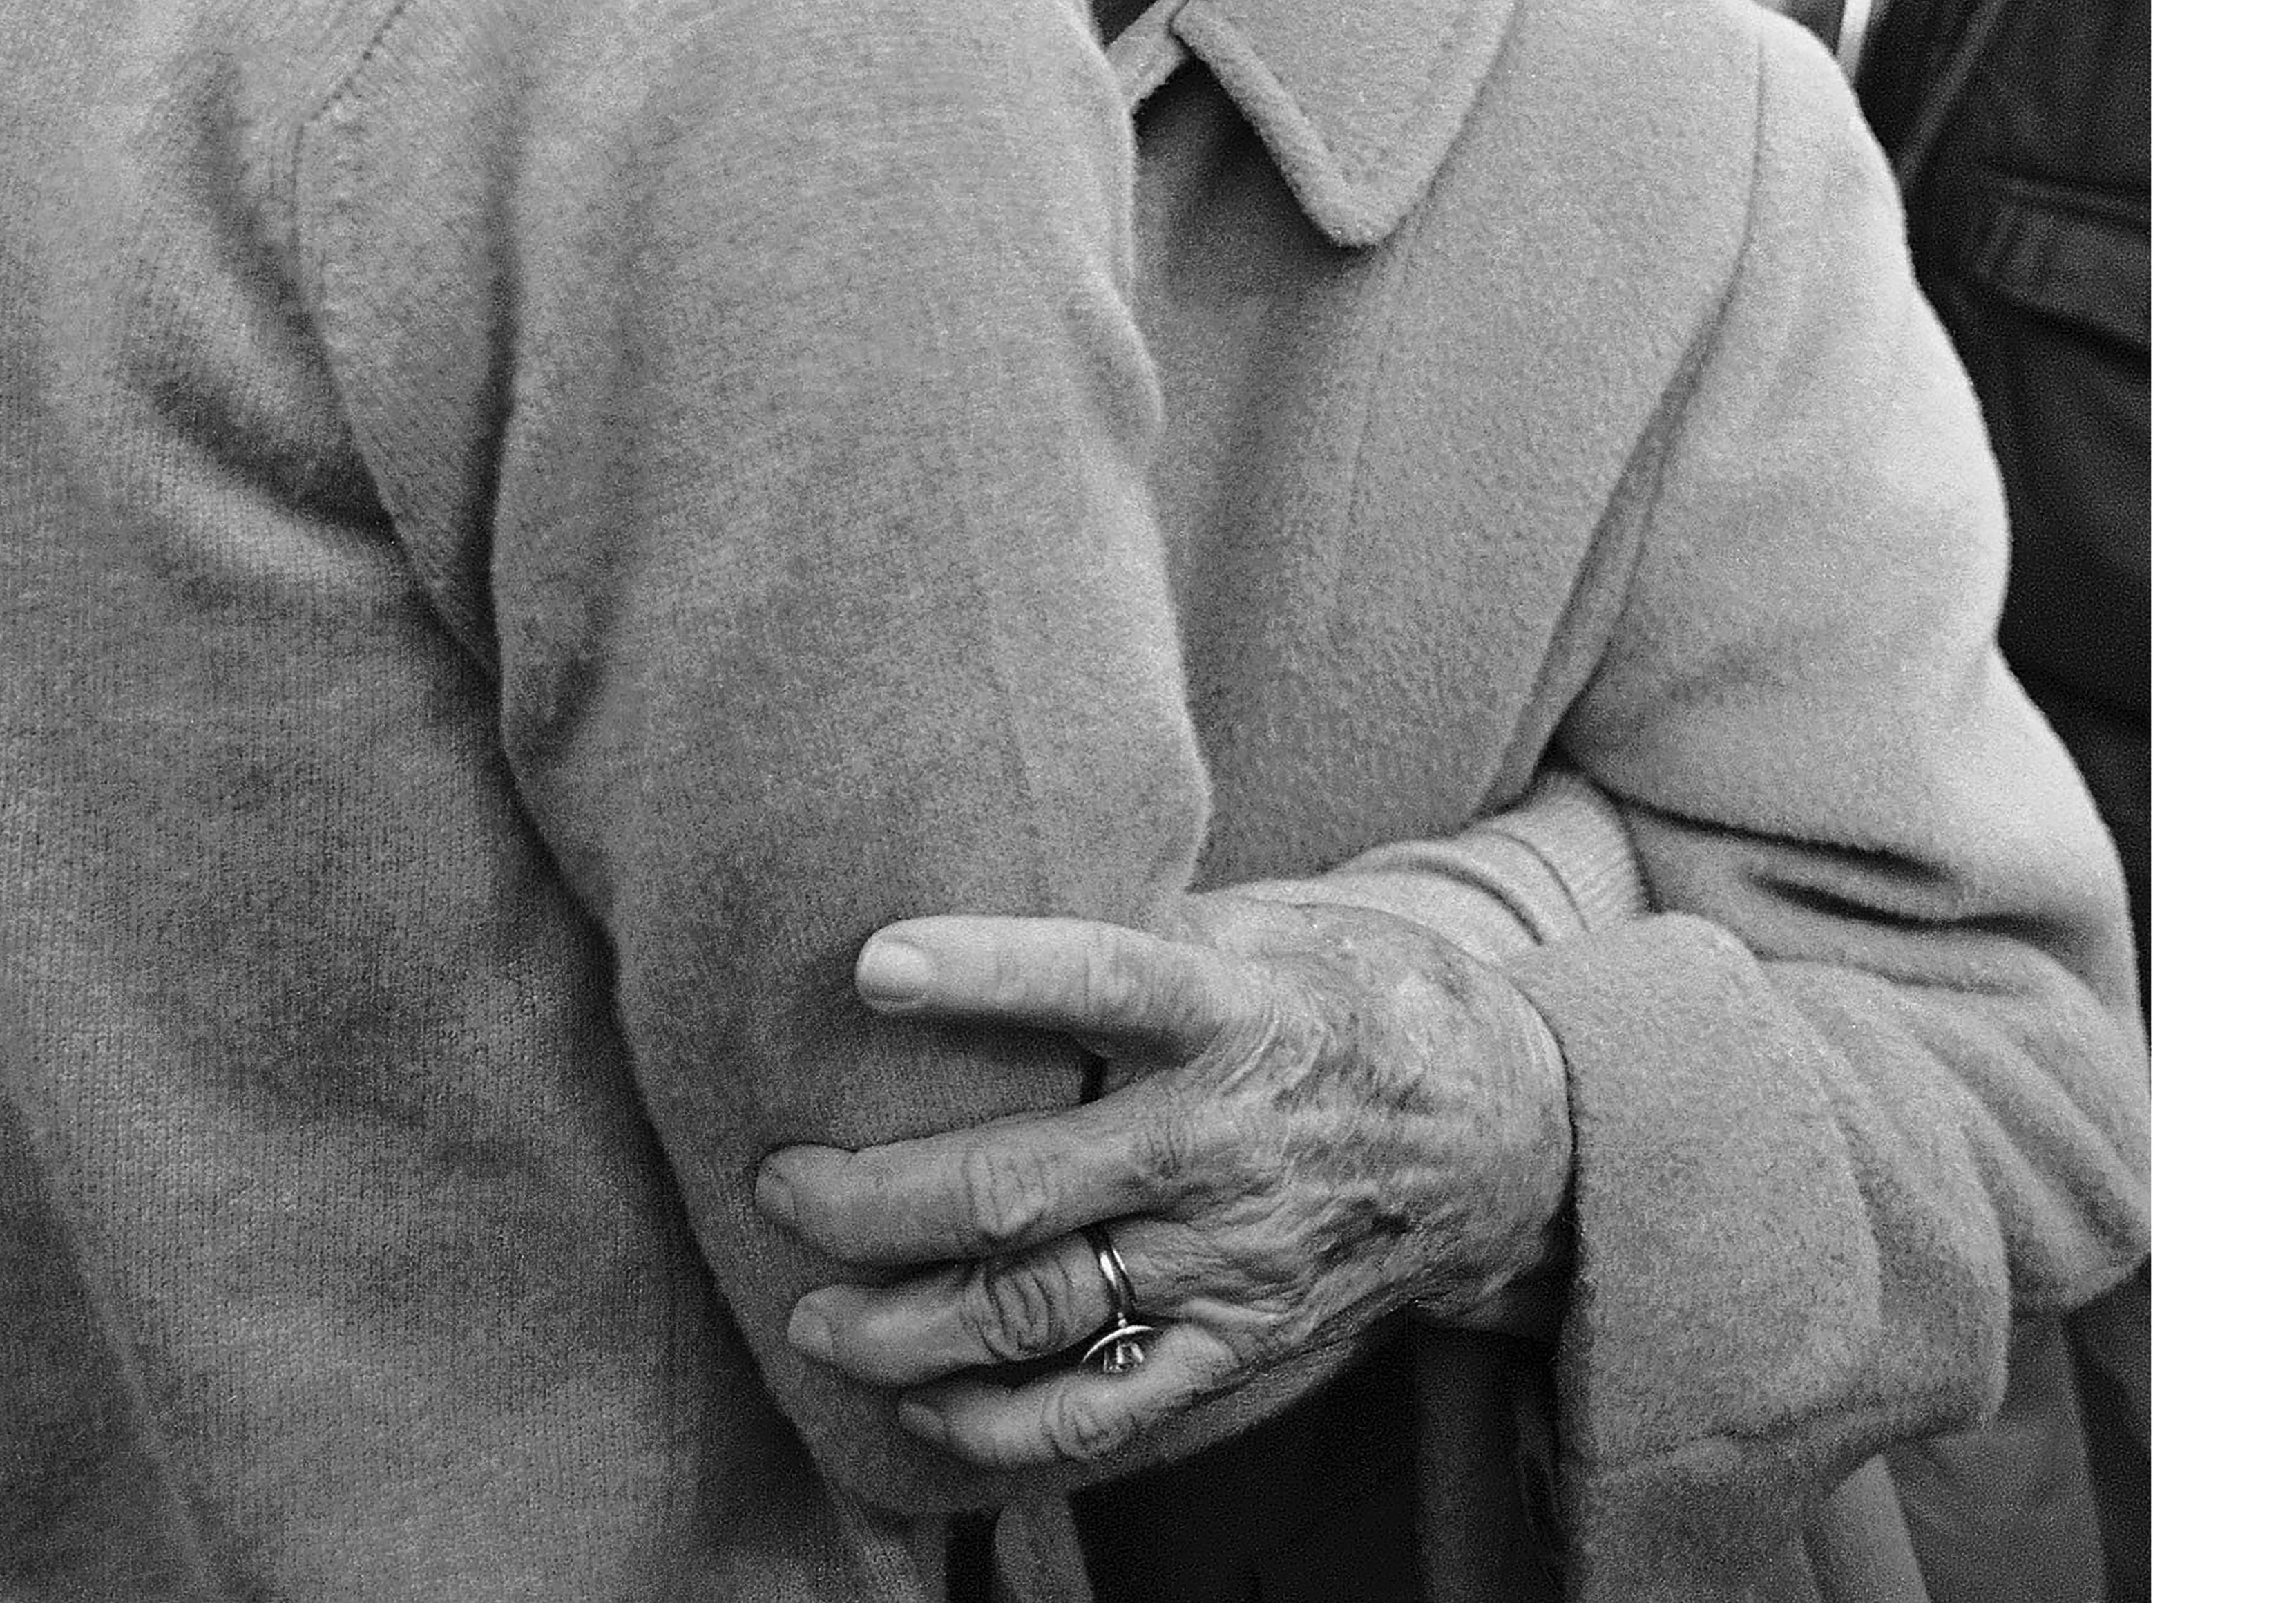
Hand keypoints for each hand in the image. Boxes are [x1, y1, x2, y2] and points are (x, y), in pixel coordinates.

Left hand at [751, 890, 1574, 1472]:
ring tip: (813, 1314)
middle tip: (778, 1184)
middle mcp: (1227, 1145)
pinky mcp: (1242, 1349)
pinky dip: (1001, 1424)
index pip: (1100, 980)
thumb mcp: (1287, 926)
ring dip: (904, 1325)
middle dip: (873, 1197)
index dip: (985, 973)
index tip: (871, 964)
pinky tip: (924, 1407)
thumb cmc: (1372, 1005)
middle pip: (1021, 1187)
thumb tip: (1016, 871)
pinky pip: (1105, 1413)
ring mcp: (1232, 1263)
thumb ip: (1158, 922)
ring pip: (1038, 1314)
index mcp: (1239, 1012)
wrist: (1517, 1141)